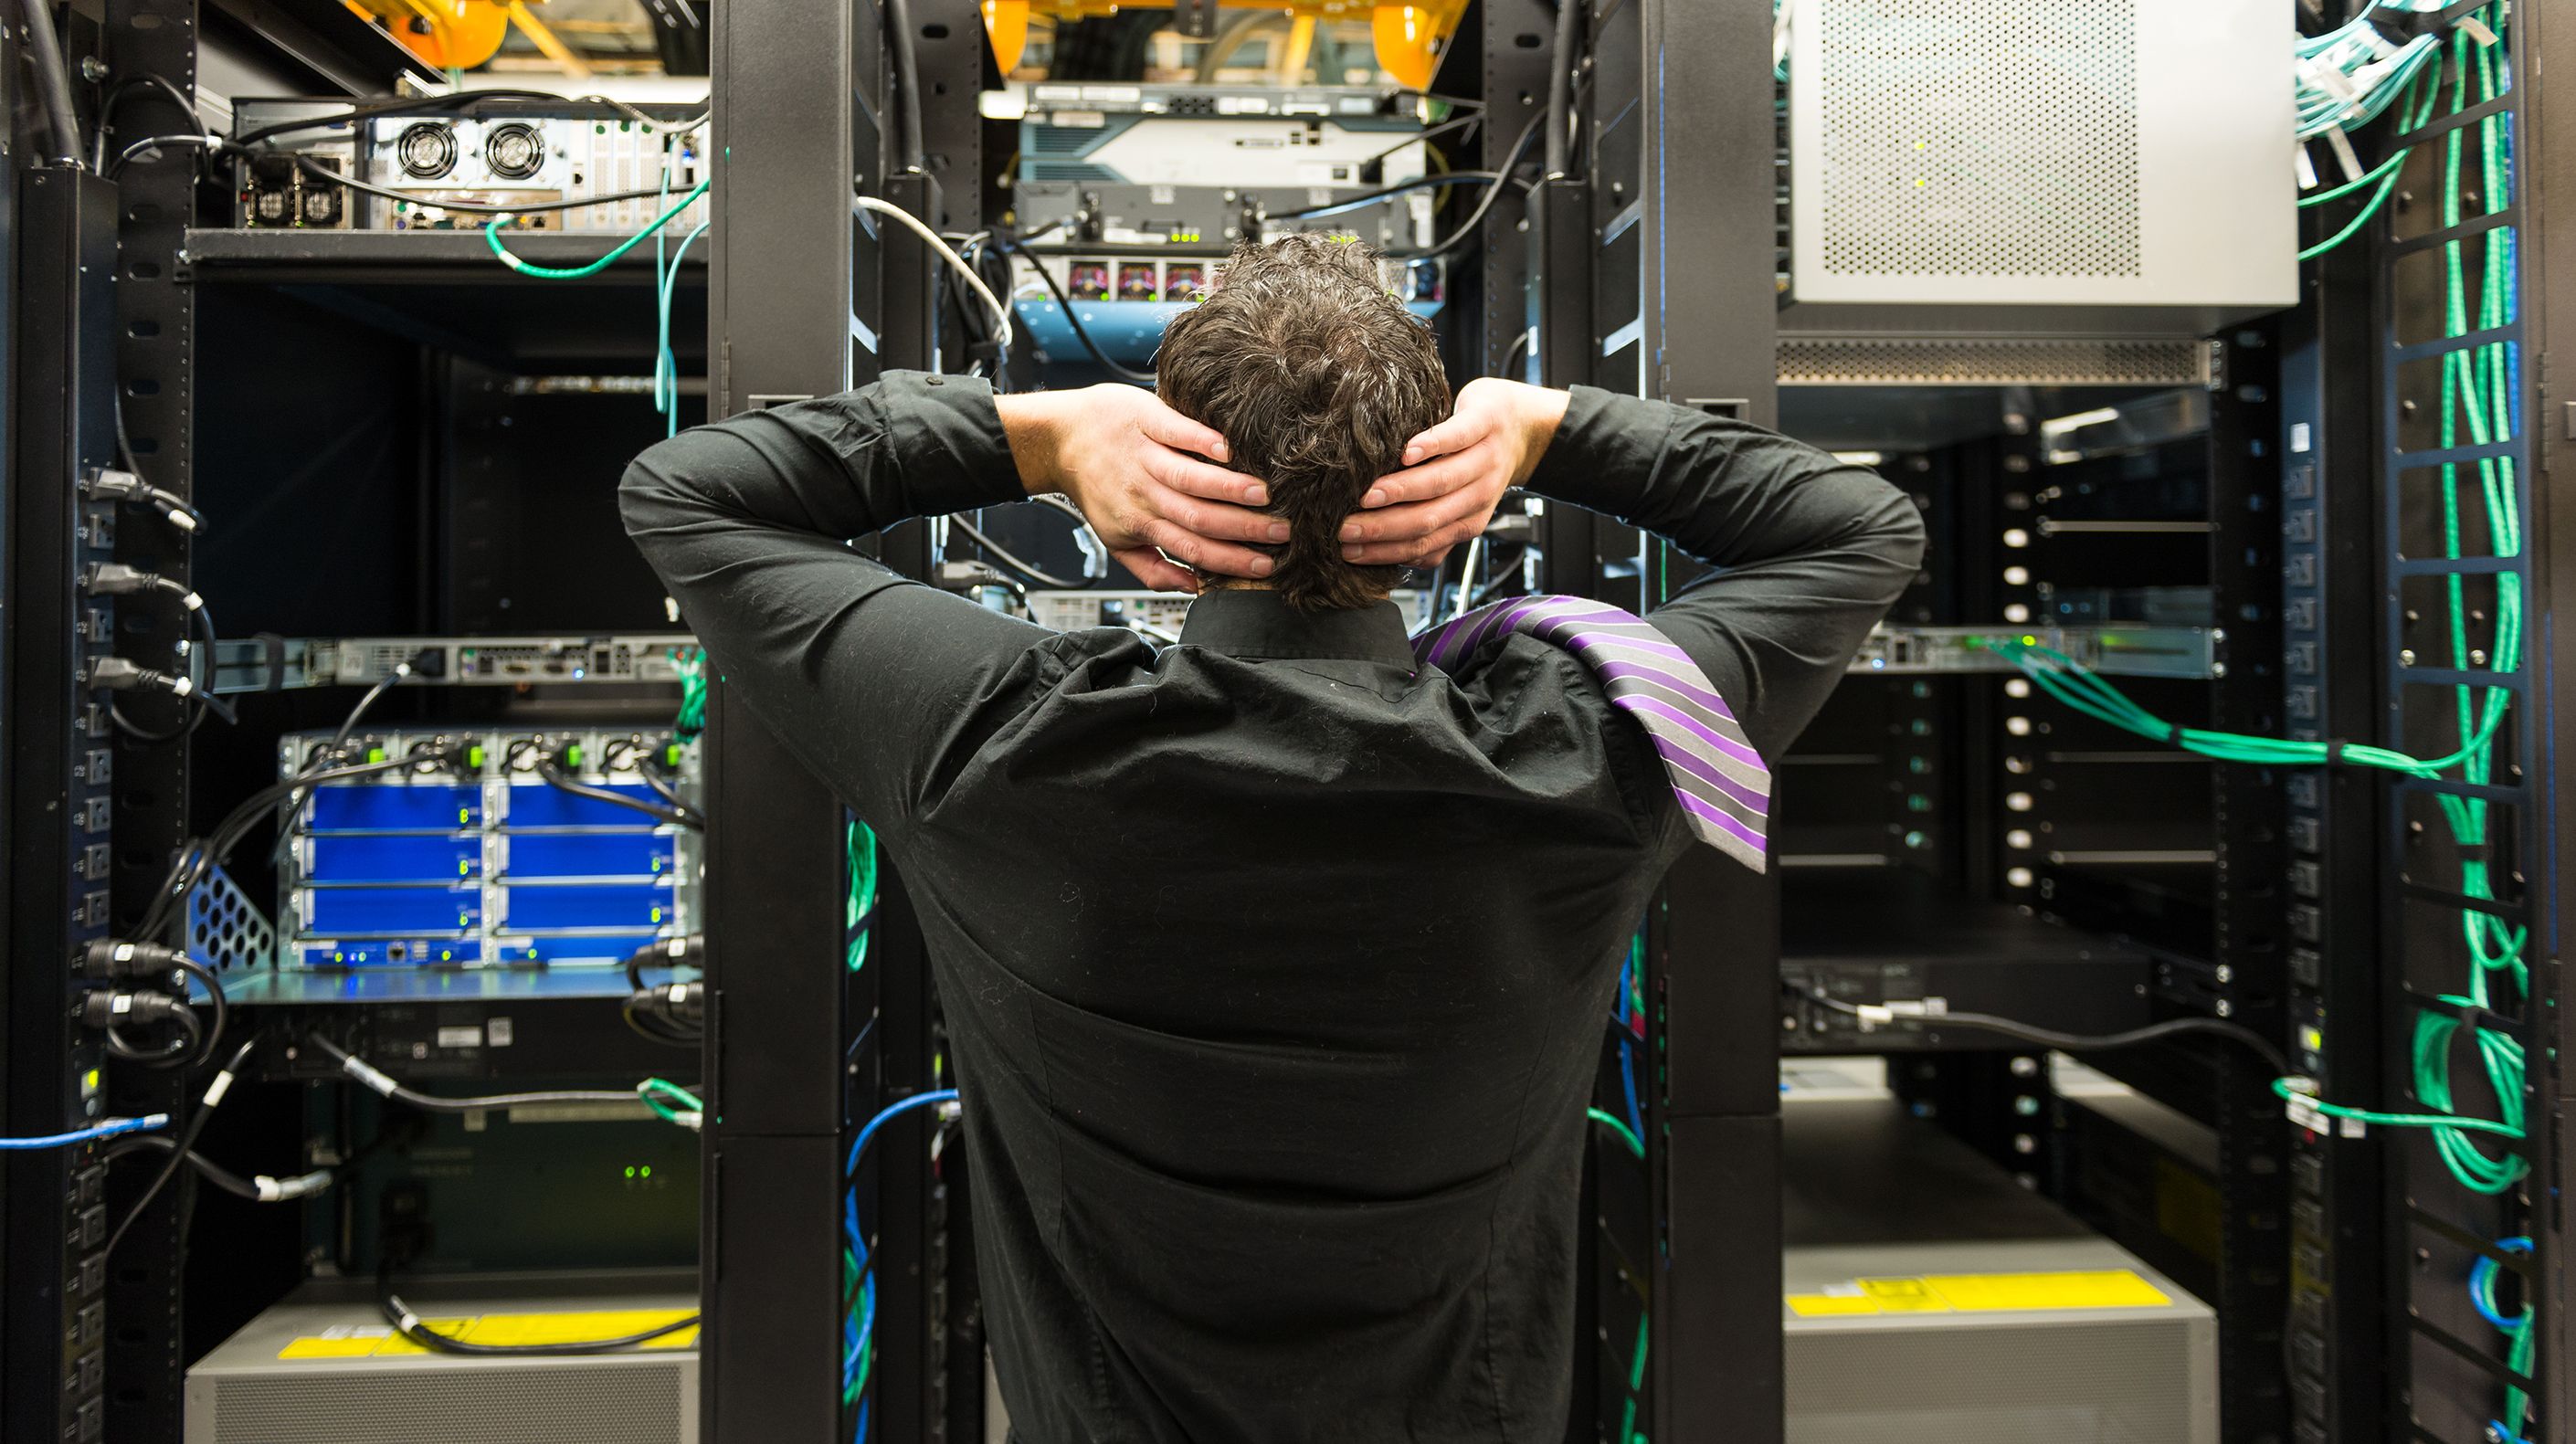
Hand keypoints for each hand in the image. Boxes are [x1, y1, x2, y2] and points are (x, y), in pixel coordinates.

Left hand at [999, 386, 1282, 591]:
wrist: (1060, 439)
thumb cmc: (1094, 488)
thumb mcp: (1115, 538)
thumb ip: (1151, 568)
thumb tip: (1192, 589)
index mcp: (1140, 524)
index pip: (1192, 549)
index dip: (1230, 560)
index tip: (1265, 566)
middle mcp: (1143, 493)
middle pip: (1198, 517)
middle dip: (1243, 528)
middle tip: (1282, 531)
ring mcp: (1144, 456)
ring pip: (1190, 479)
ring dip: (1229, 488)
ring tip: (1265, 494)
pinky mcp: (1145, 420)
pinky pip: (1176, 433)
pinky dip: (1201, 442)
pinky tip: (1229, 449)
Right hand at [1340, 378, 1569, 566]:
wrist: (1523, 426)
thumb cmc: (1478, 463)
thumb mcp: (1460, 503)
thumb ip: (1431, 528)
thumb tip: (1385, 553)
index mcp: (1468, 521)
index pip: (1423, 546)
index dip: (1384, 551)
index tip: (1346, 551)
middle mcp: (1479, 496)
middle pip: (1428, 519)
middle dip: (1383, 528)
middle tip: (1345, 528)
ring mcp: (1485, 459)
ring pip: (1442, 482)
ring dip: (1402, 491)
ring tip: (1367, 496)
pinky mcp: (1485, 424)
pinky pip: (1458, 438)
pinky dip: (1432, 446)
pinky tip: (1407, 452)